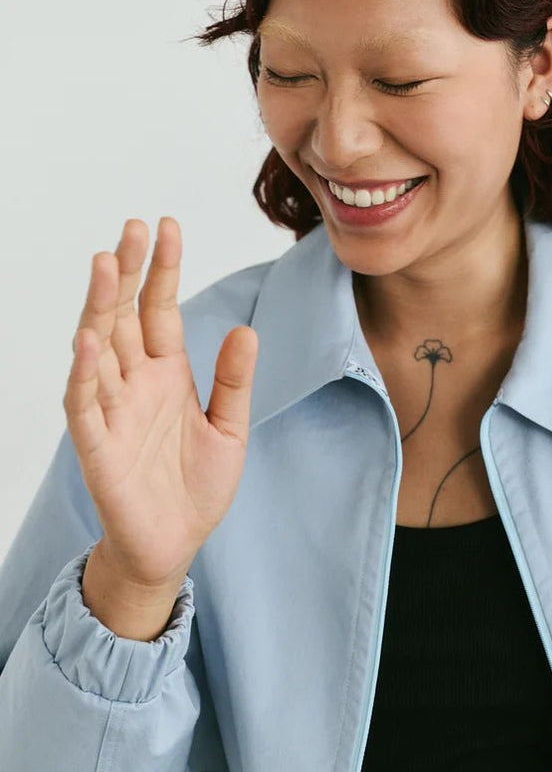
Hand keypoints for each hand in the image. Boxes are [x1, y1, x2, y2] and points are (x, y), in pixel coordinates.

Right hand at [63, 216, 257, 589]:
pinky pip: (85, 404)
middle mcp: (135, 382)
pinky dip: (84, 373)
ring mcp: (113, 411)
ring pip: (99, 348)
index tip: (167, 226)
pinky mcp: (97, 446)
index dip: (163, 270)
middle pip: (124, 317)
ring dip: (99, 307)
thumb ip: (233, 381)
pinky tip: (87, 341)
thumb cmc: (196, 486)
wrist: (174, 545)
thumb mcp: (229, 428)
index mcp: (167, 373)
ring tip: (104, 264)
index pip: (161, 310)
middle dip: (127, 272)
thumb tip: (247, 328)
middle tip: (132, 228)